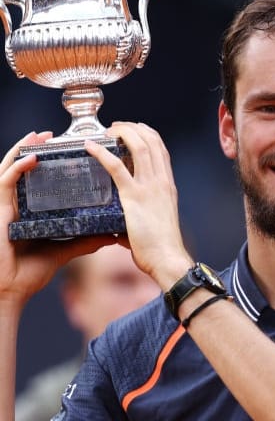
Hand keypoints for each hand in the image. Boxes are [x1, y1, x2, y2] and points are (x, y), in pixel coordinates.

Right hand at [0, 132, 113, 306]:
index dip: (45, 161)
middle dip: (33, 148)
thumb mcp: (63, 251)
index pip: (34, 179)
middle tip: (51, 134)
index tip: (65, 147)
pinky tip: (33, 158)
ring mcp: (3, 206)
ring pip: (9, 169)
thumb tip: (112, 234)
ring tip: (40, 136)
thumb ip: (85, 240)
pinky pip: (4, 183)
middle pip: (21, 169)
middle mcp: (13, 205)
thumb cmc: (28, 273)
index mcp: (26, 211)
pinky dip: (18, 168)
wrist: (9, 292)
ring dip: (23, 149)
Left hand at [85, 122, 191, 289]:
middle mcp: (162, 181)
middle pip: (151, 141)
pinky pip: (116, 168)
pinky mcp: (134, 197)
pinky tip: (90, 146)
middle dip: (133, 128)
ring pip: (139, 147)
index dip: (148, 134)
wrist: (167, 258)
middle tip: (116, 126)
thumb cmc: (161, 246)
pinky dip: (102, 153)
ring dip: (122, 133)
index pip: (161, 149)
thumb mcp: (156, 223)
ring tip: (108, 130)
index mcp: (167, 185)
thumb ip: (140, 218)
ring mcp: (150, 187)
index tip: (134, 129)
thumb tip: (121, 229)